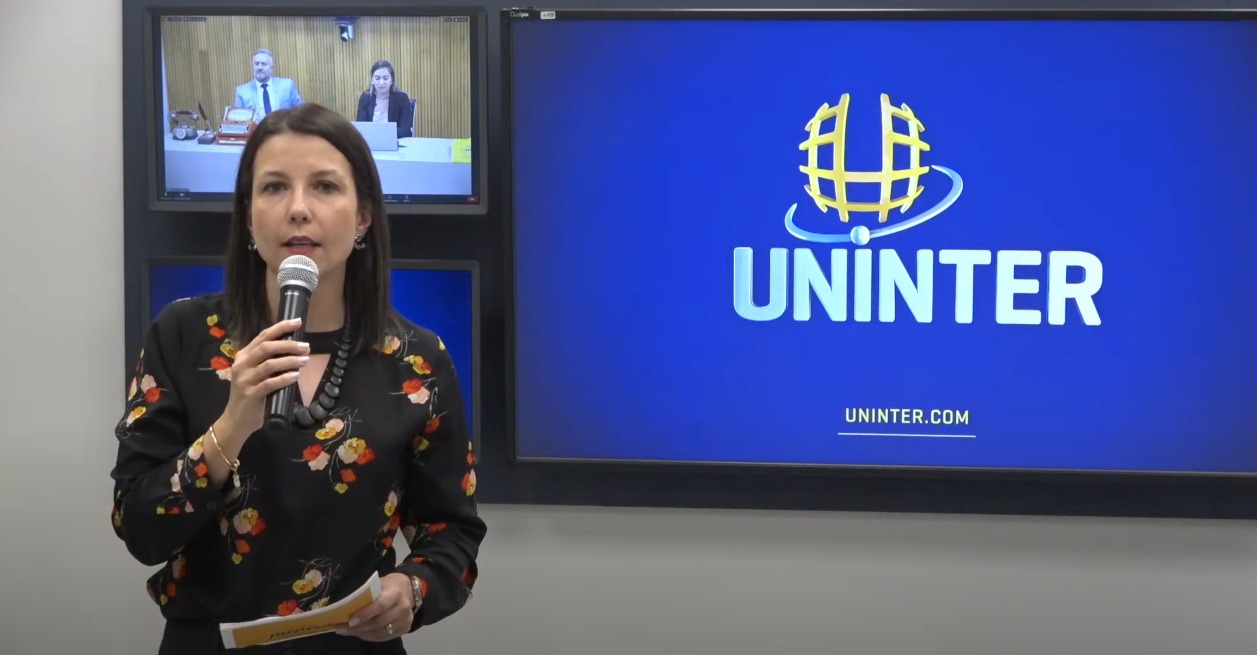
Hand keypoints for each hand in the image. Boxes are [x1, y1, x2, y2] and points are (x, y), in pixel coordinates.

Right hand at [221, 317, 309, 436]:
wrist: (237, 420)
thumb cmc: (251, 394)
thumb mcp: (257, 373)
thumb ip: (269, 361)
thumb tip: (295, 349)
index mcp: (244, 356)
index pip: (263, 336)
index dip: (281, 327)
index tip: (298, 322)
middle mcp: (242, 364)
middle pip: (266, 347)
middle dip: (289, 345)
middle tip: (306, 347)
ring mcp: (245, 379)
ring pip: (270, 364)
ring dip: (290, 361)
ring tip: (305, 360)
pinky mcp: (250, 394)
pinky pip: (270, 383)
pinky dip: (284, 378)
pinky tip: (296, 376)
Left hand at [338, 573, 414, 641]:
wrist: (409, 590)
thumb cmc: (389, 586)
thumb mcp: (379, 584)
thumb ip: (367, 595)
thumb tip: (346, 606)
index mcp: (396, 593)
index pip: (381, 605)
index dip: (365, 614)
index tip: (350, 620)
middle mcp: (403, 608)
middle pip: (379, 622)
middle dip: (360, 627)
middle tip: (343, 628)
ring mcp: (405, 620)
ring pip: (380, 632)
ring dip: (362, 633)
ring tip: (348, 631)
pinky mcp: (405, 629)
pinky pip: (384, 637)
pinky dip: (369, 636)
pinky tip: (359, 633)